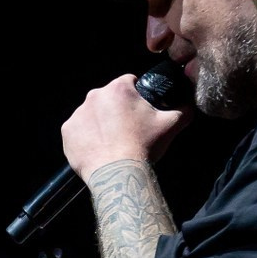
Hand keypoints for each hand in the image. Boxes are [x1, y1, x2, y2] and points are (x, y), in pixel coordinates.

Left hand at [60, 73, 188, 182]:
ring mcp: (78, 114)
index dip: (136, 95)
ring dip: (101, 123)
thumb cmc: (144, 147)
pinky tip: (99, 149)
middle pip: (109, 98)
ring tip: (113, 142)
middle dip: (117, 110)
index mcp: (119, 88)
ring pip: (93, 113)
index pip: (129, 82)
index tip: (139, 112)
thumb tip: (189, 104)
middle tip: (128, 130)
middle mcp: (94, 96)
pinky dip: (87, 137)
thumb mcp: (171, 125)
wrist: (118, 175)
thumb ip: (183, 109)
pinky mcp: (68, 131)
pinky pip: (78, 130)